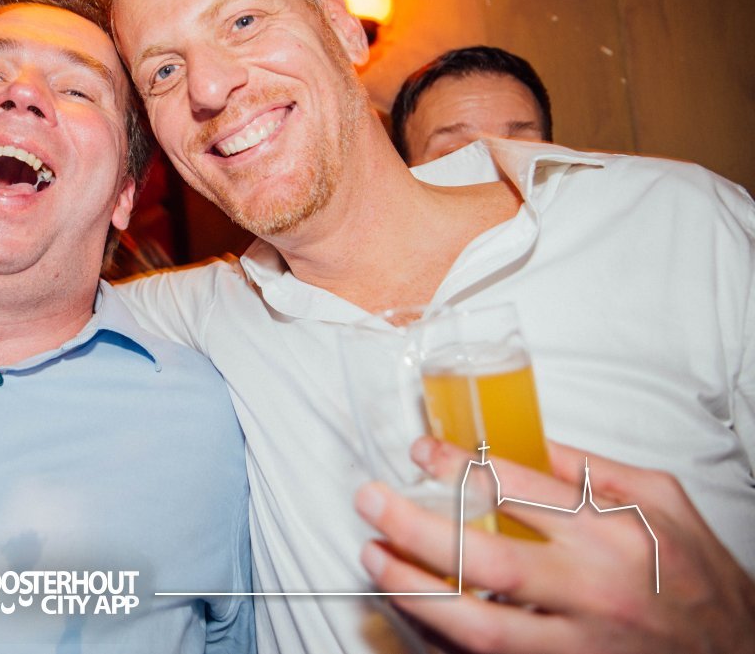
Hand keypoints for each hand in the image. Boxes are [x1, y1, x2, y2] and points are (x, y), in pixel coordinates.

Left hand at [355, 437, 754, 653]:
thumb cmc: (698, 576)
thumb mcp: (660, 499)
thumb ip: (589, 467)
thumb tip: (522, 438)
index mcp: (616, 530)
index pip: (517, 488)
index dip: (456, 466)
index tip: (420, 451)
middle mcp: (596, 587)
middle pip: (485, 557)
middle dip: (414, 526)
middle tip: (373, 501)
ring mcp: (580, 640)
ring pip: (480, 624)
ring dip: (415, 590)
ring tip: (375, 558)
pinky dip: (446, 635)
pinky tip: (413, 610)